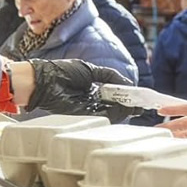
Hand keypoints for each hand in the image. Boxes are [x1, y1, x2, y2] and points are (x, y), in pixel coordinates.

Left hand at [27, 59, 142, 121]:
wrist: (46, 81)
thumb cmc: (64, 71)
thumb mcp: (91, 70)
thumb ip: (110, 76)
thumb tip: (128, 84)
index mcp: (94, 87)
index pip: (114, 93)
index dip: (126, 95)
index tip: (138, 96)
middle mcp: (93, 99)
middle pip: (115, 104)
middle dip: (128, 104)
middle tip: (141, 105)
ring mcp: (89, 108)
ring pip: (112, 111)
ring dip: (125, 109)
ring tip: (135, 107)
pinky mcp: (85, 114)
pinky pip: (104, 115)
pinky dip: (116, 113)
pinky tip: (125, 109)